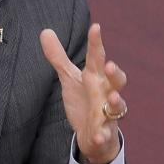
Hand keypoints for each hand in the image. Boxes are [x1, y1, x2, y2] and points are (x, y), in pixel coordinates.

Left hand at [40, 23, 125, 163]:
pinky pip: (106, 134)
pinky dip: (102, 134)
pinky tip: (97, 135)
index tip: (95, 28)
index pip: (97, 58)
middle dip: (115, 73)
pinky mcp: (104, 132)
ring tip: (112, 98)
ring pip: (118, 106)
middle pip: (116, 80)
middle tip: (109, 65)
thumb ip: (59, 57)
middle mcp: (106, 93)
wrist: (94, 133)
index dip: (96, 44)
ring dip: (116, 102)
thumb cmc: (85, 101)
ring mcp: (107, 114)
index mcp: (96, 78)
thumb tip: (45, 31)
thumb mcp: (70, 79)